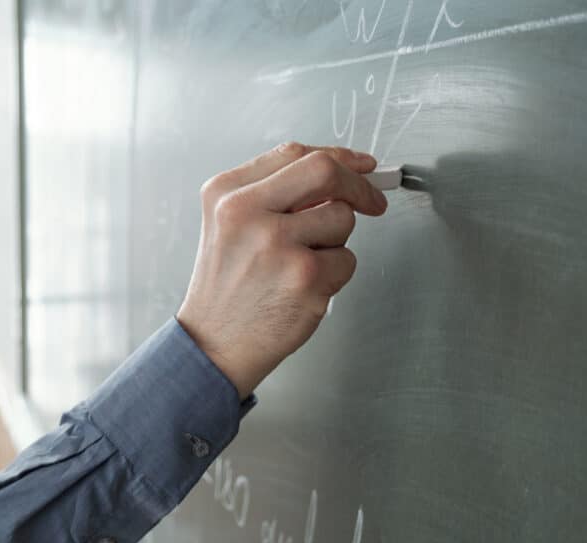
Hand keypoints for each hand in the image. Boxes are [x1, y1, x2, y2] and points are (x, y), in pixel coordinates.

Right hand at [176, 143, 388, 398]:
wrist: (214, 345)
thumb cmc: (227, 289)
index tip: (361, 166)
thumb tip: (338, 176)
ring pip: (342, 218)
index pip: (295, 153)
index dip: (338, 157)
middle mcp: (246, 212)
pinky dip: (334, 275)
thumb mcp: (228, 226)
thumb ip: (273, 194)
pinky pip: (347, 259)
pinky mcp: (304, 276)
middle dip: (359, 184)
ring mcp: (276, 244)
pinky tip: (303, 289)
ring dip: (336, 241)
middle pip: (324, 171)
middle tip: (373, 200)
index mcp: (225, 194)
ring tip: (302, 264)